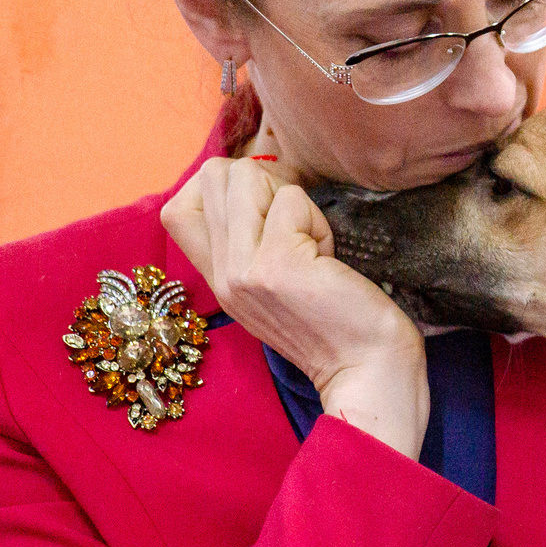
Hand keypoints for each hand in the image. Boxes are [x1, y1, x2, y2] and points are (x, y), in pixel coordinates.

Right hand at [161, 131, 427, 456]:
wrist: (368, 369)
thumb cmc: (338, 321)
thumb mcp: (276, 285)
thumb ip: (252, 243)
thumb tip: (257, 177)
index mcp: (219, 281)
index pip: (177, 208)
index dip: (223, 189)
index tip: (267, 215)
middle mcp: (222, 275)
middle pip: (212, 177)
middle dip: (263, 183)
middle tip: (295, 226)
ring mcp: (244, 270)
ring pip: (246, 177)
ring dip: (291, 199)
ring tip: (311, 243)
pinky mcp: (277, 263)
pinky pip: (293, 199)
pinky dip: (319, 220)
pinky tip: (328, 259)